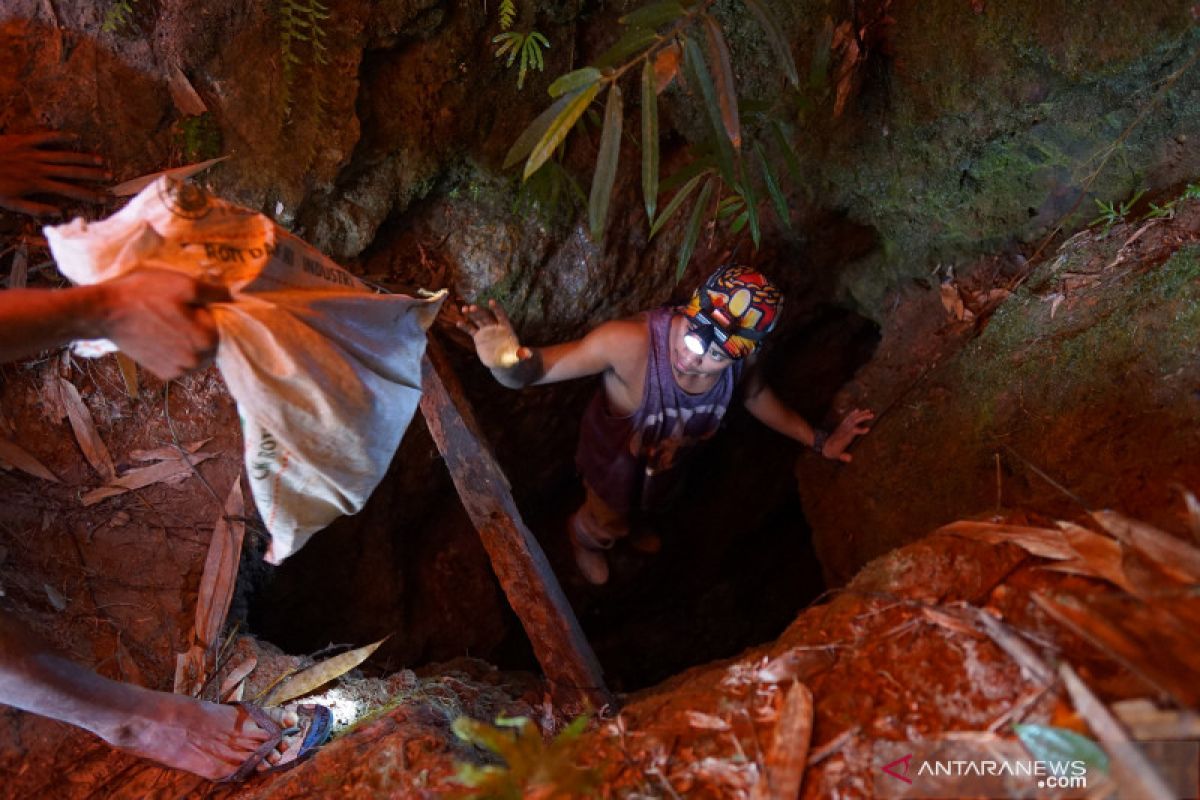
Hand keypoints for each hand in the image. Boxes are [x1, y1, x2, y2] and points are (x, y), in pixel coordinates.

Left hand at [0, 132, 109, 215]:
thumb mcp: (11, 203)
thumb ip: (35, 208)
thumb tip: (58, 212)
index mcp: (38, 184)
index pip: (69, 190)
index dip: (89, 194)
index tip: (104, 197)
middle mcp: (39, 168)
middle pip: (71, 171)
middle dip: (92, 174)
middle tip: (109, 177)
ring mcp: (32, 153)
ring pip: (63, 155)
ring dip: (82, 157)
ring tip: (99, 160)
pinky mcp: (23, 141)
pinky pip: (45, 138)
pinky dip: (61, 137)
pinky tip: (75, 137)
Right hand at [96, 270, 229, 380]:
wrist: (105, 312)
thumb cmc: (145, 294)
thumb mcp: (185, 284)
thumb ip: (215, 292)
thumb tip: (232, 296)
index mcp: (208, 340)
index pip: (224, 325)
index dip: (210, 311)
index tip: (192, 303)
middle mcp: (197, 362)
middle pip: (212, 342)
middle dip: (203, 328)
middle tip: (179, 312)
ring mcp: (179, 371)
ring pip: (197, 354)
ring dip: (190, 341)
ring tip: (169, 323)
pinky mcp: (163, 374)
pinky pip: (181, 362)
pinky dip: (177, 351)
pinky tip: (162, 336)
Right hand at [456, 299, 529, 368]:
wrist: (502, 360)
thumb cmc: (512, 356)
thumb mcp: (518, 355)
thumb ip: (522, 353)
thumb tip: (527, 354)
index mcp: (505, 328)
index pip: (501, 316)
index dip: (497, 309)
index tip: (491, 301)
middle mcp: (494, 326)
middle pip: (487, 316)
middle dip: (480, 311)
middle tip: (472, 307)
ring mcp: (485, 330)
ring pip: (477, 320)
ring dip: (471, 314)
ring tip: (464, 309)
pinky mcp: (478, 336)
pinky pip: (470, 330)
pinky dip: (465, 326)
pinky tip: (458, 322)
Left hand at [822, 408, 873, 462]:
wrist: (822, 445)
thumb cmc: (831, 451)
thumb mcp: (836, 455)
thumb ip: (843, 456)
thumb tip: (850, 459)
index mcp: (844, 437)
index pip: (852, 432)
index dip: (860, 430)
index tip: (868, 429)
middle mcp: (844, 430)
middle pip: (853, 422)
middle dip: (862, 418)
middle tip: (872, 415)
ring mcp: (842, 427)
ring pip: (852, 418)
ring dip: (860, 414)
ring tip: (869, 410)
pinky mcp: (841, 426)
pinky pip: (848, 418)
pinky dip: (853, 414)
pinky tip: (857, 410)